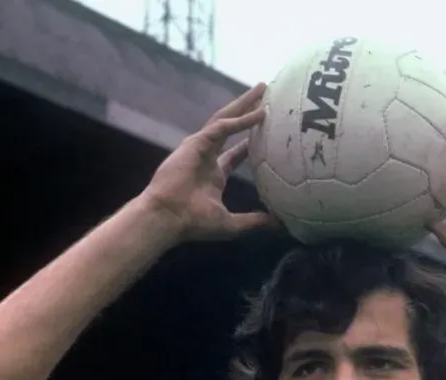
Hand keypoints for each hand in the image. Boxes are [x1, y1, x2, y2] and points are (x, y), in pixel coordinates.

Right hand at [143, 83, 279, 242]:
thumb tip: (278, 224)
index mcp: (214, 175)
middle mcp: (207, 157)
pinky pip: (222, 126)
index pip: (235, 153)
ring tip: (262, 89)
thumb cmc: (193, 223)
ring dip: (244, 104)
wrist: (168, 218)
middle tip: (266, 96)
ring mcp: (200, 147)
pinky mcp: (196, 142)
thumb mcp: (231, 224)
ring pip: (226, 118)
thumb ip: (254, 222)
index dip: (249, 143)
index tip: (266, 132)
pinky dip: (241, 120)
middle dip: (247, 111)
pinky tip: (259, 113)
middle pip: (231, 127)